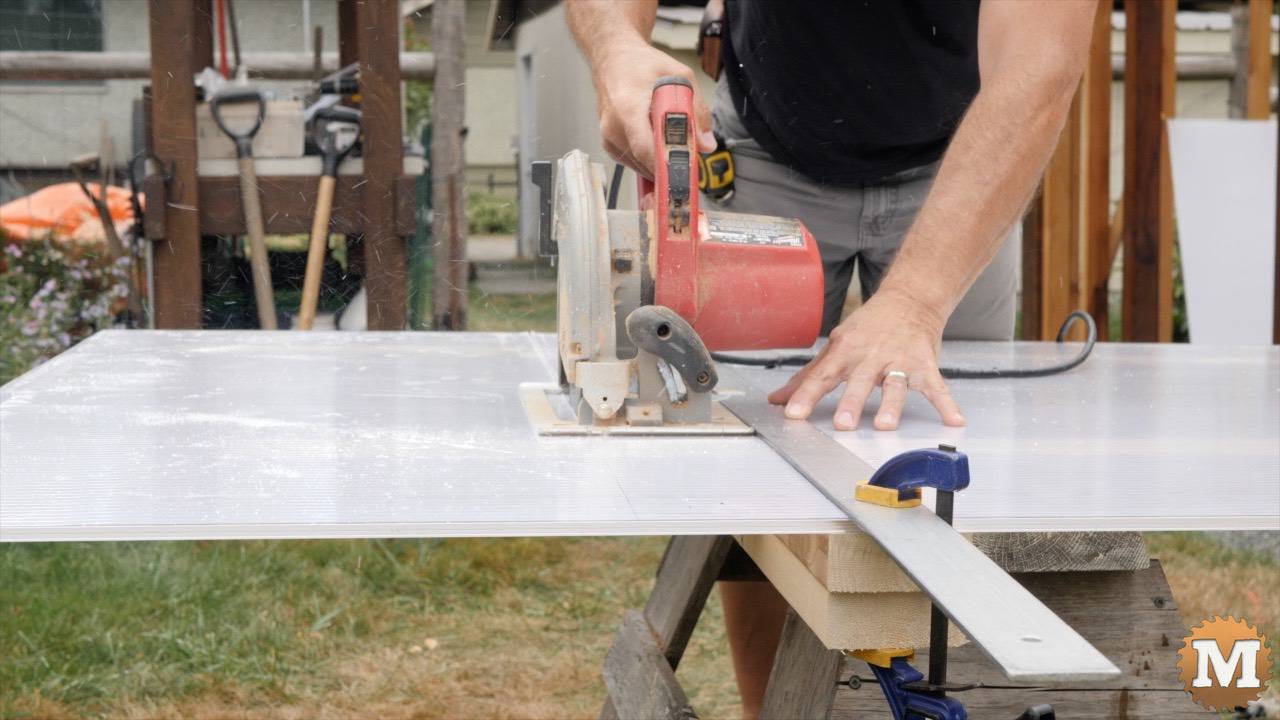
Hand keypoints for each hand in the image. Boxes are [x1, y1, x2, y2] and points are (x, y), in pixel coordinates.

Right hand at [592, 43, 715, 176]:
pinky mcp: (609, 144)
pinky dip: (648, 157)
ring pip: (641, 166)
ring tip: (671, 141)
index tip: (686, 171)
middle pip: (646, 162)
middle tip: (689, 157)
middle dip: (671, 164)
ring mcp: (608, 137)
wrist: (613, 58)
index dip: (669, 164)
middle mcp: (613, 126)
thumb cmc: (642, 65)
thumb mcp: (680, 77)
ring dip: (660, 161)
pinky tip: (656, 141)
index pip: (647, 149)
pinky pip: (633, 162)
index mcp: (628, 107)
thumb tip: (705, 144)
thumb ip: (697, 111)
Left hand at [767, 289, 965, 430]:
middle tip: (842, 424)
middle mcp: (871, 356)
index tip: (792, 414)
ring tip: (886, 425)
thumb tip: (777, 399)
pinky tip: (954, 421)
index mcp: (845, 351)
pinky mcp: (925, 365)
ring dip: (892, 405)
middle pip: (859, 382)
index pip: (822, 376)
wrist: (909, 298)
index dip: (806, 395)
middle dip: (851, 403)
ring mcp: (899, 360)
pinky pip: (937, 386)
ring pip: (895, 385)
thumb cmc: (868, 326)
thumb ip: (808, 376)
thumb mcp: (835, 346)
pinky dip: (946, 403)